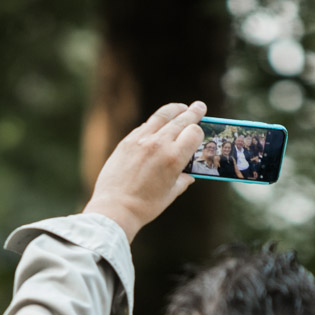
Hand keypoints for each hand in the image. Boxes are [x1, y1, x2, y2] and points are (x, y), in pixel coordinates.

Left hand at [85, 101, 206, 240]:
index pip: (194, 132)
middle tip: (200, 106)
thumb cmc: (145, 206)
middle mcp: (159, 144)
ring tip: (181, 107)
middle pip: (181, 120)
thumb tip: (188, 175)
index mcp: (174, 158)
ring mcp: (141, 140)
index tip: (200, 131)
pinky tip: (158, 124)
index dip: (199, 131)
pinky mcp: (127, 142)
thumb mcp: (170, 194)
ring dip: (175, 110)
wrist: (115, 208)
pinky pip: (145, 126)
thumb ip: (182, 180)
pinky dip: (155, 123)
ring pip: (162, 116)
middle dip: (193, 112)